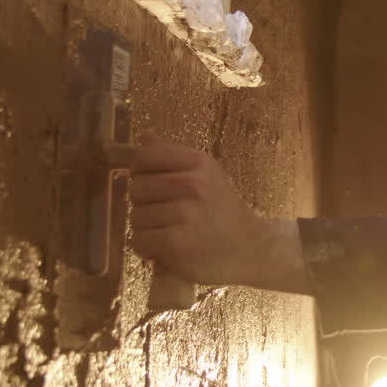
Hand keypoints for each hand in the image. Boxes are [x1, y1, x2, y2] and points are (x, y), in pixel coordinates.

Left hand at [125, 137, 304, 289]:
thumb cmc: (223, 212)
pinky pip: (139, 240)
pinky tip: (164, 249)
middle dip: (143, 204)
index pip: (145, 156)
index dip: (139, 172)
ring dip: (145, 229)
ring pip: (135, 217)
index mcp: (198, 163)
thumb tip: (143, 137)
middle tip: (163, 215)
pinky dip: (146, 248)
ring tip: (166, 233)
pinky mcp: (177, 244)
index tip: (151, 184)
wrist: (250, 249)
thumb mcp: (206, 176)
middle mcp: (193, 184)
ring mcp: (185, 214)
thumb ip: (174, 158)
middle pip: (136, 188)